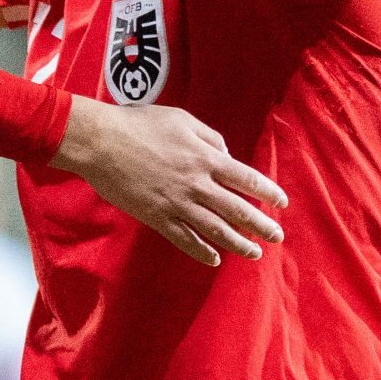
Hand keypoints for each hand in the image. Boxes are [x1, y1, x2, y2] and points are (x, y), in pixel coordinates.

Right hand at [52, 99, 287, 267]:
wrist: (99, 142)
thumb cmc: (139, 124)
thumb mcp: (182, 120)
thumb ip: (211, 137)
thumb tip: (227, 155)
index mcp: (207, 159)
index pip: (248, 180)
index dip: (268, 193)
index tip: (281, 203)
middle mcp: (197, 185)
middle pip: (238, 210)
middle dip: (261, 226)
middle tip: (277, 237)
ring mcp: (176, 203)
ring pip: (215, 229)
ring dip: (238, 243)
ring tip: (254, 253)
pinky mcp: (155, 216)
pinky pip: (183, 238)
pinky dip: (200, 251)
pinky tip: (214, 259)